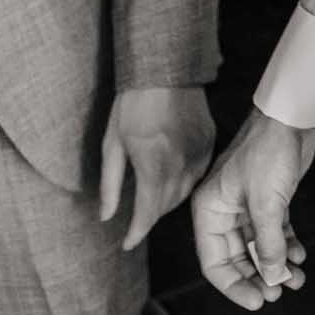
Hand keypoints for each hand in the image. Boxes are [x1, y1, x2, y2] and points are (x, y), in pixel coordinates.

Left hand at [99, 86, 216, 251]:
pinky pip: (197, 175)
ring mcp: (199, 154)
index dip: (135, 233)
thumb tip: (106, 216)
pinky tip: (171, 177)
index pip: (147, 215)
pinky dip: (183, 183)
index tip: (126, 243)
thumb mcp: (112, 144)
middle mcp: (180, 166)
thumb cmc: (133, 104)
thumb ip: (111, 185)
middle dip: (149, 217)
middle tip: (135, 218)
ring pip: (184, 193)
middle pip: (166, 207)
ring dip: (166, 202)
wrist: (166, 70)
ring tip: (152, 199)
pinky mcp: (209, 143)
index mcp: (154, 167)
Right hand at [191, 107, 314, 309]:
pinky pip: (274, 233)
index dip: (234, 286)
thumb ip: (267, 244)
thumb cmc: (268, 152)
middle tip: (279, 294)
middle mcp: (223, 211)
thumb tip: (273, 278)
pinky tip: (300, 256)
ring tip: (296, 279)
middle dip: (258, 278)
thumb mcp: (267, 203)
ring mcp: (247, 206)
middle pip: (235, 259)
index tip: (258, 303)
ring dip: (276, 265)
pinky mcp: (270, 199)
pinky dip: (286, 246)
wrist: (291, 116)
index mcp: (209, 211)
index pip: (213, 263)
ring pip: (257, 247)